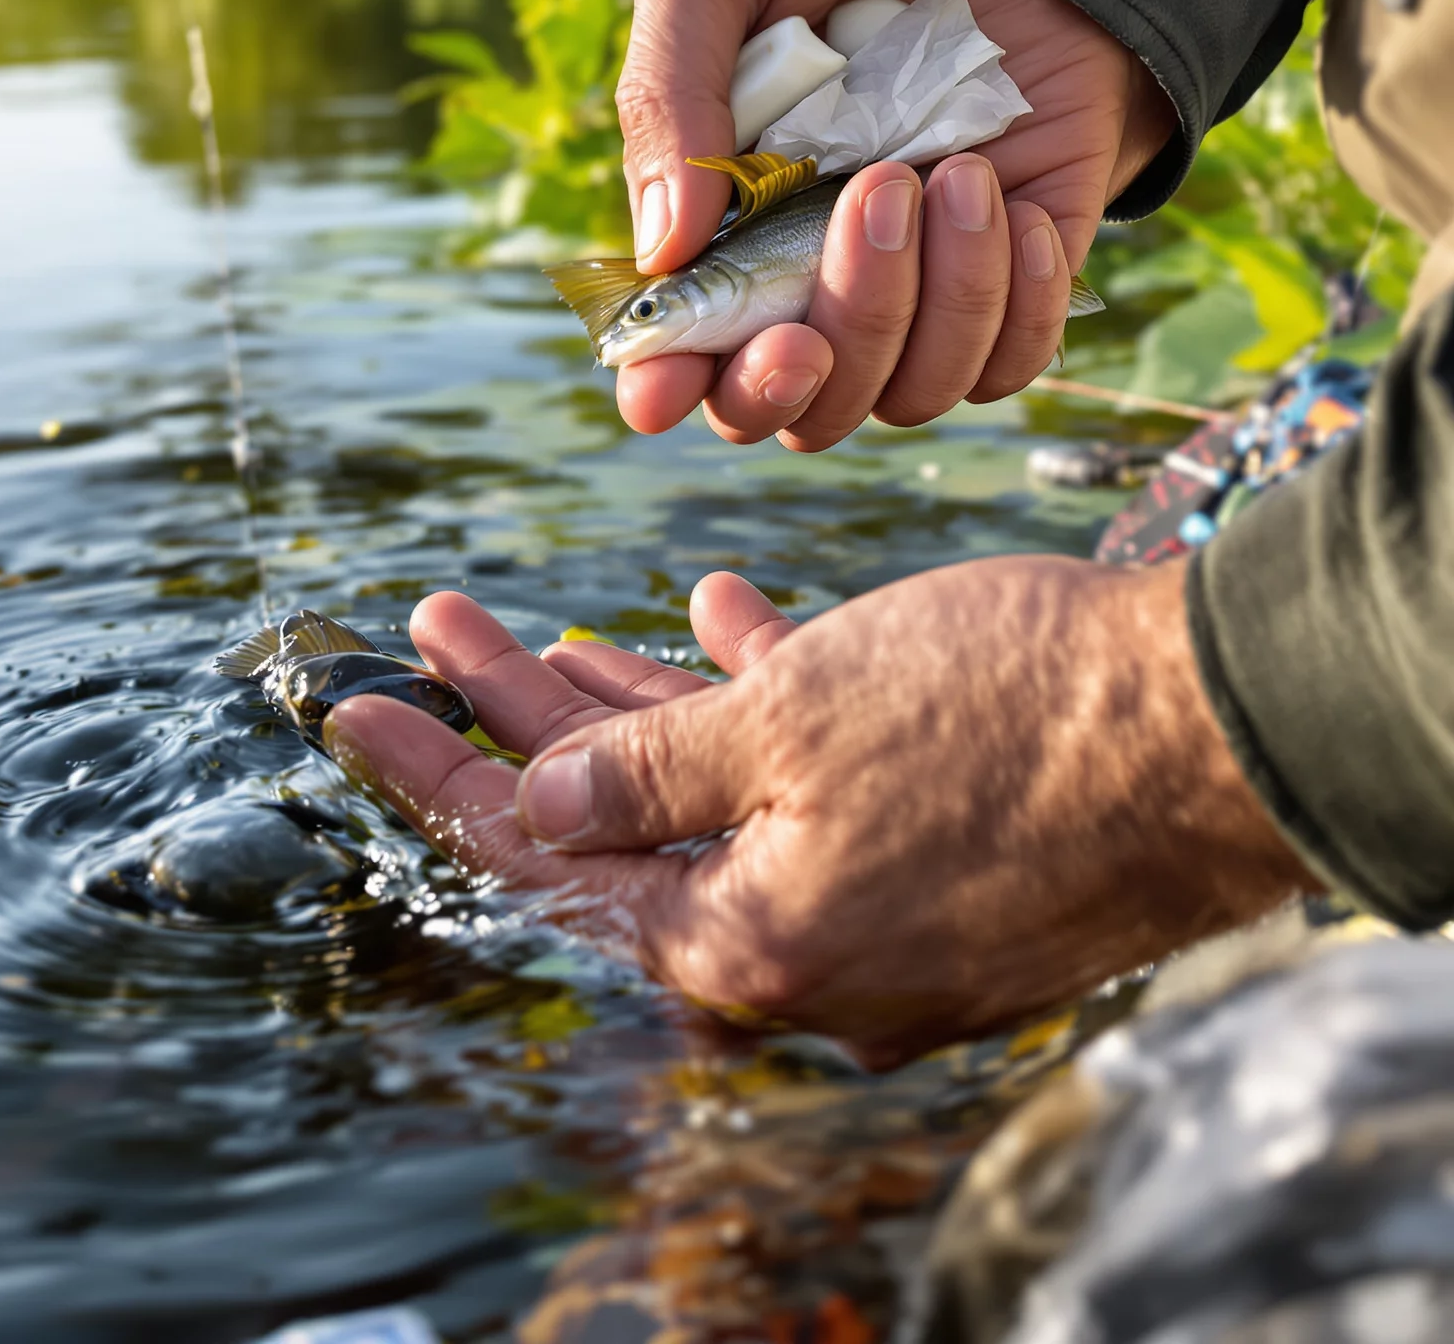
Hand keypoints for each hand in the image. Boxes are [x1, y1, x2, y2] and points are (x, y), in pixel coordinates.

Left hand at [328, 567, 1315, 1067]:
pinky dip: (757, 706)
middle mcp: (801, 951)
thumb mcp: (788, 724)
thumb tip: (546, 813)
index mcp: (742, 946)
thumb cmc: (996, 713)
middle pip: (617, 823)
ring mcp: (875, 911)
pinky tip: (721, 616)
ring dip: (631, 704)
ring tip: (536, 630)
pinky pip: (810, 783)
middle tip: (436, 620)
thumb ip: (648, 772)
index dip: (437, 773)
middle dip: (520, 717)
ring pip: (712, 794)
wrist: (1217, 725)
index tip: (351, 706)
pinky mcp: (937, 861)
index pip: (541, 861)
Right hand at [616, 0, 1173, 448]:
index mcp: (727, 175)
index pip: (699, 333)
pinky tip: (994, 203)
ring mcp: (936, 205)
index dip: (680, 382)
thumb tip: (658, 254)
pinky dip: (1016, 303)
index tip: (664, 393)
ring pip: (925, 374)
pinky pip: (1033, 318)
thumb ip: (670, 100)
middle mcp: (826, 213)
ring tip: (925, 181)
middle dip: (814, 361)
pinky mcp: (1049, 171)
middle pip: (816, 385)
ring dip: (919, 319)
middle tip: (829, 253)